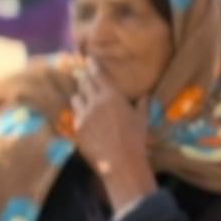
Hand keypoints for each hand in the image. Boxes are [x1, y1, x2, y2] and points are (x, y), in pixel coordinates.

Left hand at [71, 63, 154, 207]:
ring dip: (80, 96)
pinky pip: (75, 114)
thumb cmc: (135, 139)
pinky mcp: (77, 126)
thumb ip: (142, 104)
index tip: (89, 60)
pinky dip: (80, 113)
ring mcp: (84, 114)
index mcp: (113, 96)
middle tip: (85, 77)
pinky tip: (85, 116)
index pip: (98, 75)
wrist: (121, 161)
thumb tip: (145, 96)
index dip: (93, 66)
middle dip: (85, 79)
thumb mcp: (142, 119)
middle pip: (84, 83)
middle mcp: (96, 102)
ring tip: (85, 98)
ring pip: (76, 97)